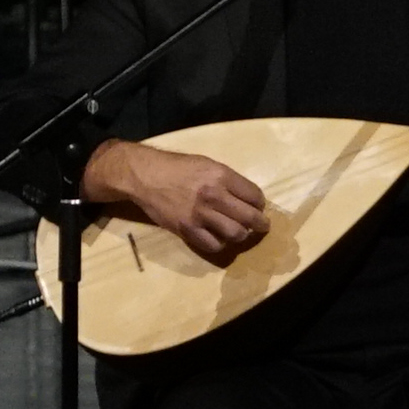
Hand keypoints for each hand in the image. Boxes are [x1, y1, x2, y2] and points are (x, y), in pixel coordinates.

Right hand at [80, 139, 268, 260]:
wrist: (146, 176)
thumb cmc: (177, 167)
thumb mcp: (207, 164)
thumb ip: (227, 180)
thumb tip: (246, 197)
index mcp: (221, 175)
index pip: (254, 195)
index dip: (260, 204)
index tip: (258, 207)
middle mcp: (214, 195)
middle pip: (250, 217)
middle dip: (261, 224)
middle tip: (262, 227)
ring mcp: (200, 214)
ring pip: (235, 234)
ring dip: (241, 235)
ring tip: (240, 233)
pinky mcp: (187, 229)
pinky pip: (213, 245)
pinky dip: (220, 244)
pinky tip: (219, 238)